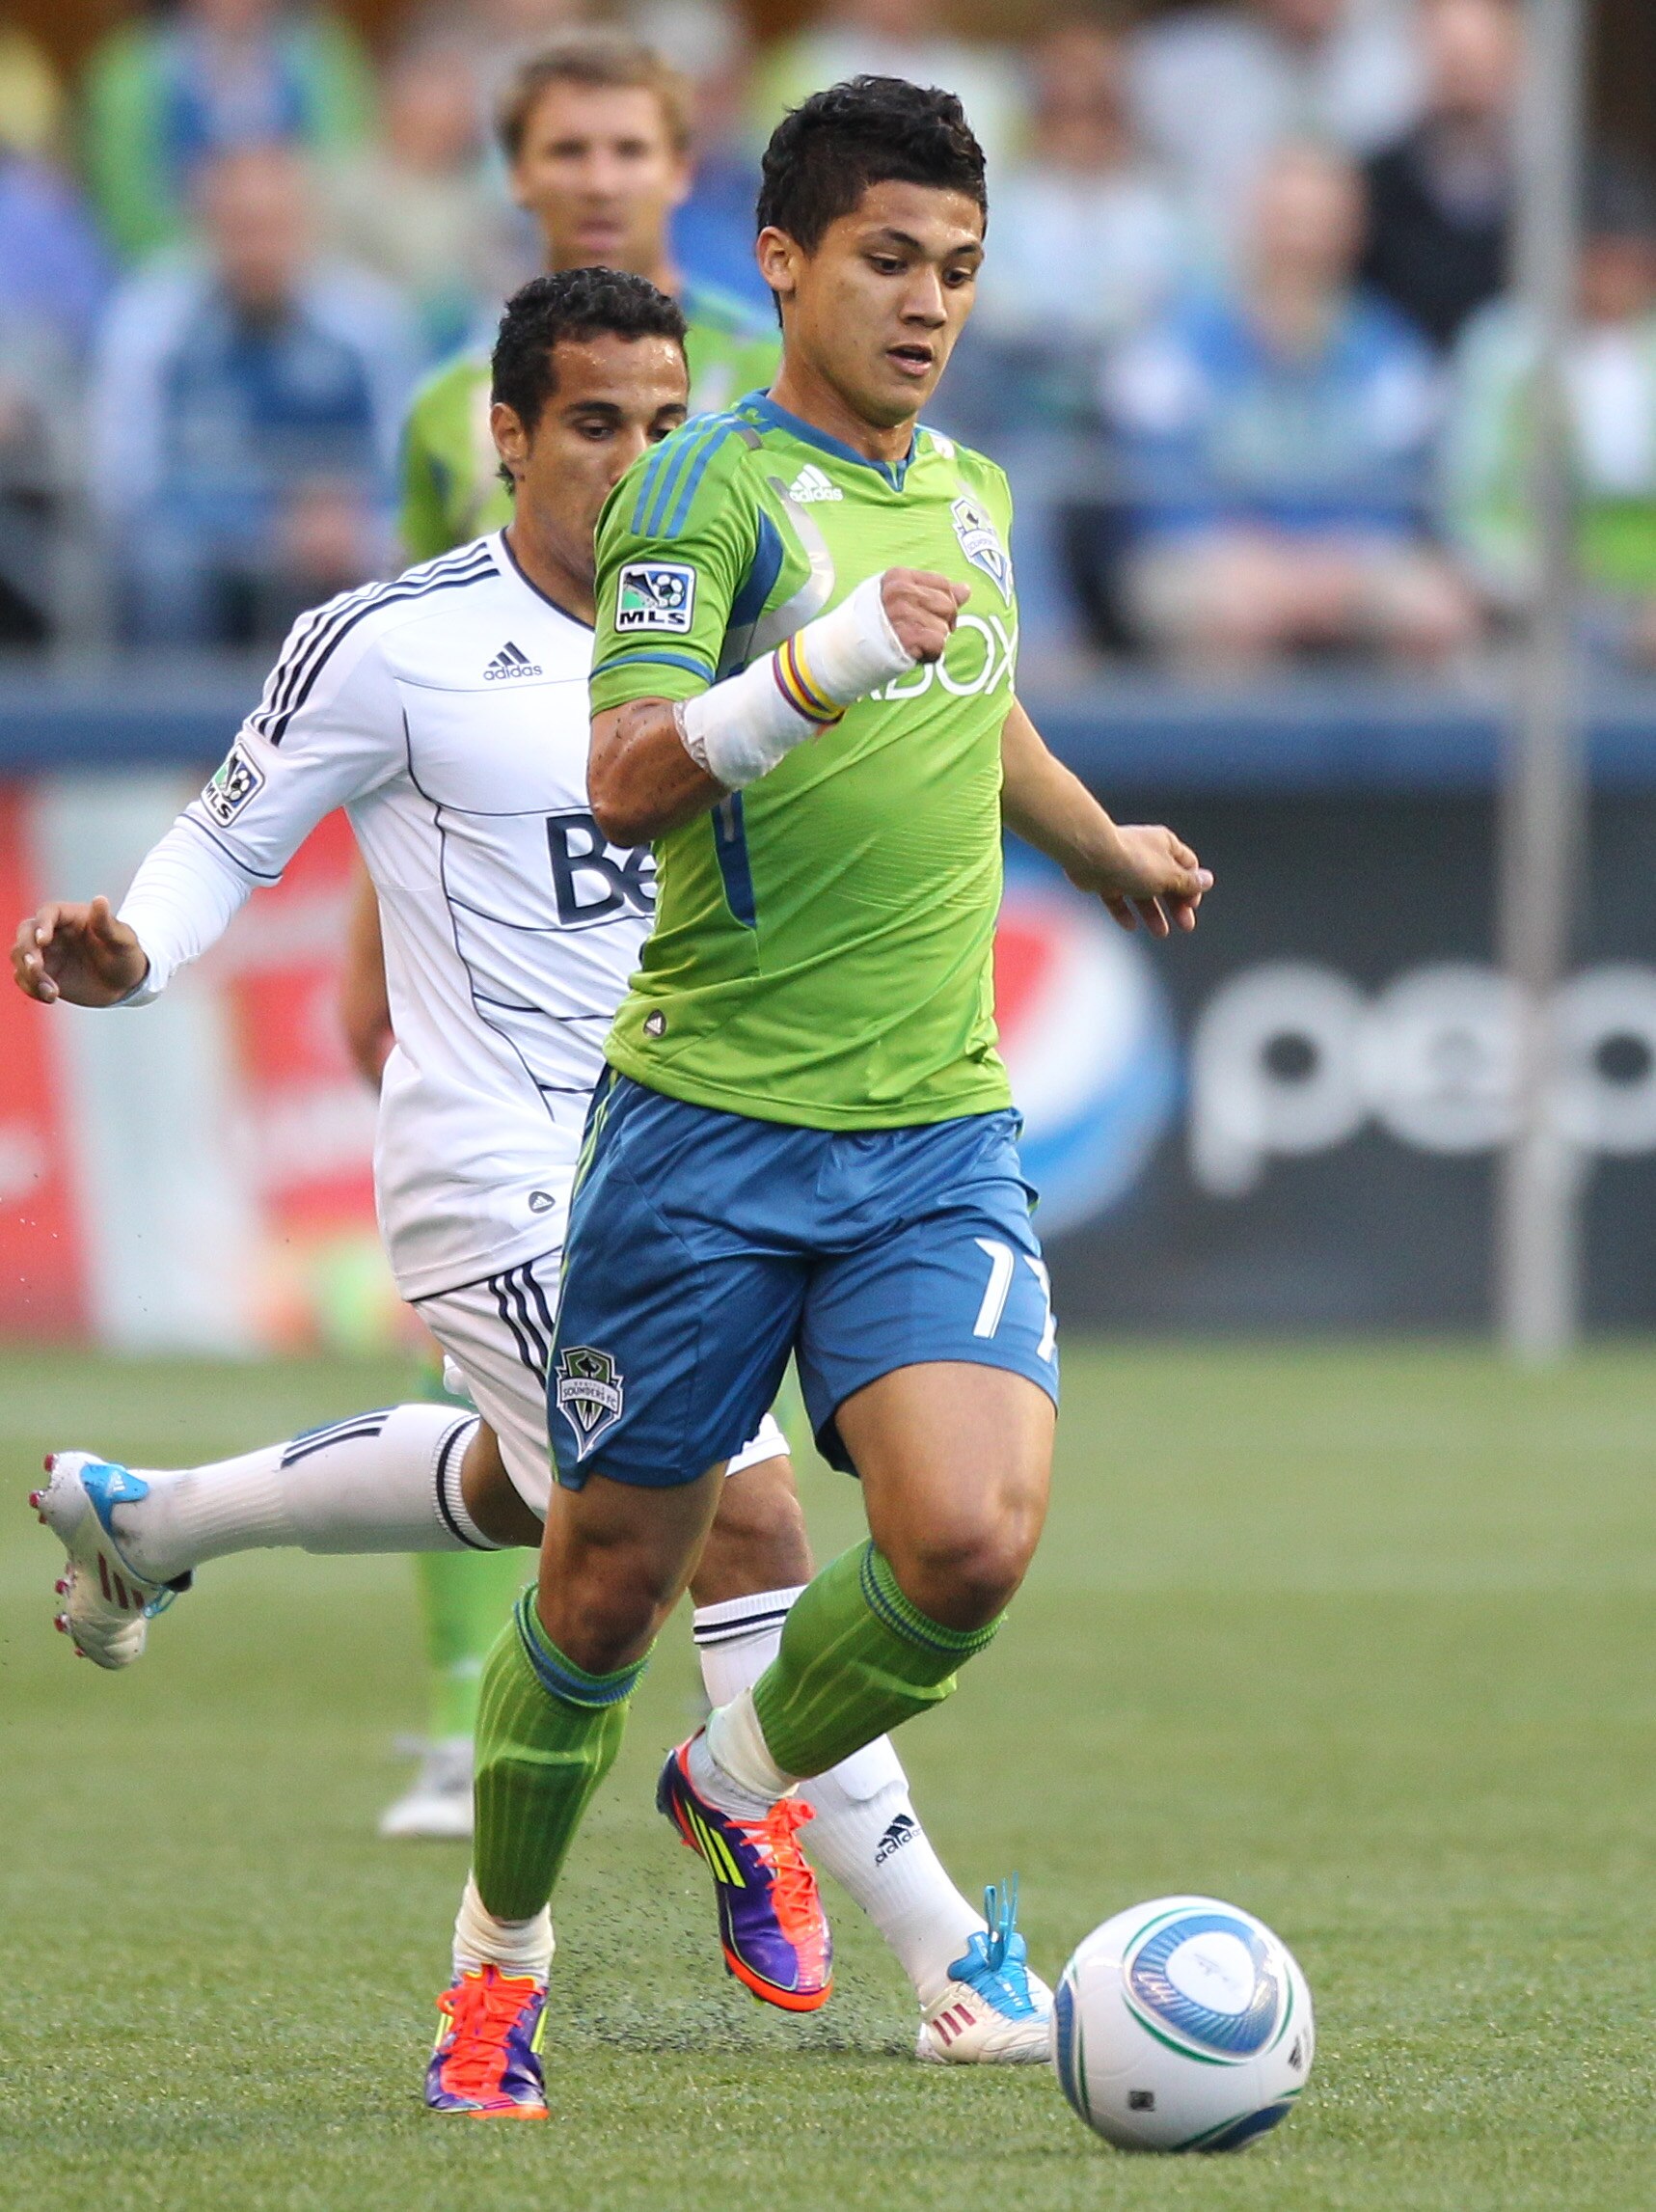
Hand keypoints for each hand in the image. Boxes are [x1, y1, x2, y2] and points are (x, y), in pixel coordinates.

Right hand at [11, 897, 148, 1005]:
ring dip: (28, 974)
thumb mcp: (123, 940)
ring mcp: (45, 954)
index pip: (47, 913)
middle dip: (26, 950)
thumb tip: (100, 900)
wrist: (126, 983)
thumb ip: (108, 923)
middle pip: (25, 933)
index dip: (42, 925)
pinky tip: (50, 998)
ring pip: (20, 957)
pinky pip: (25, 979)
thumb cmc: (126, 955)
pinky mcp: (42, 974)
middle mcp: (52, 932)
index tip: (44, 941)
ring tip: (52, 991)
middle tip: (36, 968)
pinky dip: (31, 988)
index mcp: (70, 917)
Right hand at [881, 568, 968, 663]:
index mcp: (898, 577)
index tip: (933, 615)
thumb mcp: (900, 597)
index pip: (943, 584)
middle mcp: (900, 593)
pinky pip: (938, 645)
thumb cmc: (875, 622)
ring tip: (912, 642)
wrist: (844, 649)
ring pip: (944, 628)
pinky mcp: (907, 638)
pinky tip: (915, 653)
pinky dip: (931, 655)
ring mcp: (902, 615)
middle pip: (948, 605)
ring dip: (933, 641)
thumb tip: (966, 590)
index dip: (946, 601)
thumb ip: (934, 591)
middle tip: (924, 632)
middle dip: (942, 622)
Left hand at [1071, 825, 1211, 939]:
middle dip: (1177, 905)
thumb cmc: (1133, 861)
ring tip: (1161, 933)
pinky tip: (1132, 926)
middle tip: (1186, 926)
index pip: (1188, 866)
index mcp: (1165, 845)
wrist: (1090, 855)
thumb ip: (1187, 882)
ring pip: (1142, 893)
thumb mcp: (1168, 876)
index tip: (1192, 904)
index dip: (1193, 886)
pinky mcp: (1104, 878)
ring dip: (1153, 913)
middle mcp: (1146, 853)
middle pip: (1166, 882)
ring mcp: (1123, 866)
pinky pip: (1118, 898)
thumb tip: (1208, 881)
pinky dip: (1125, 911)